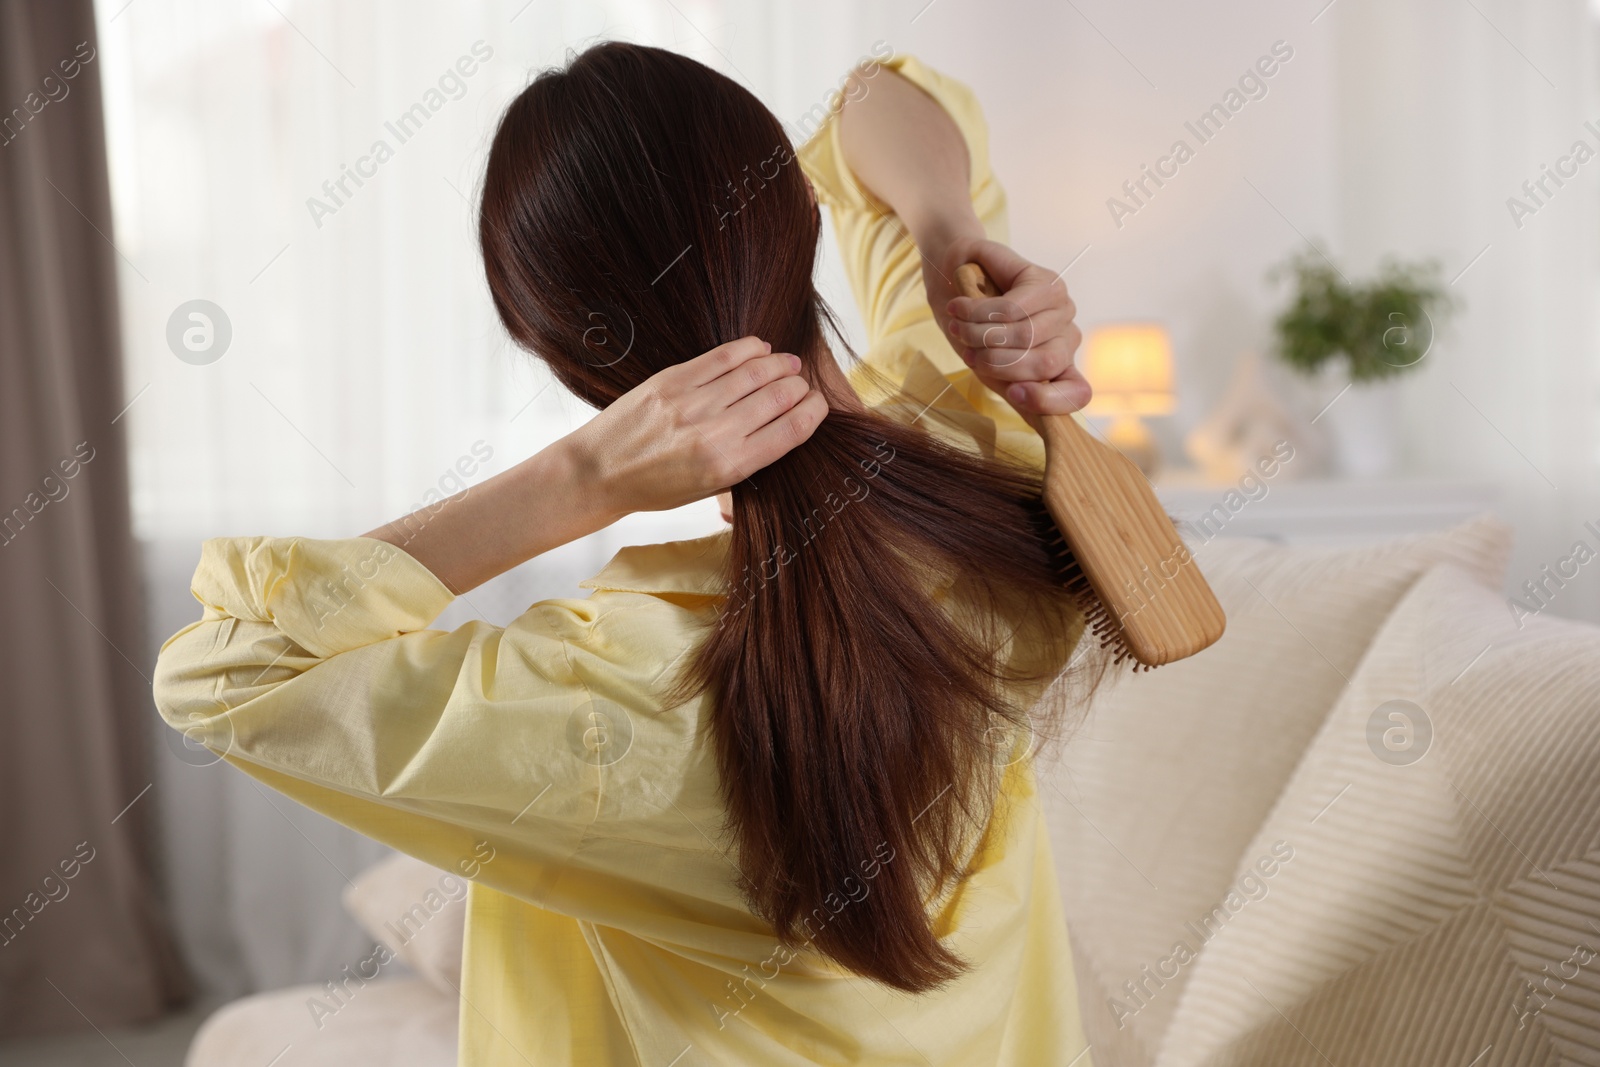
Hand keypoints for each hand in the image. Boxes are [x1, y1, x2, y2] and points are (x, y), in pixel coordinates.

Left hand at [569, 335, 828, 515]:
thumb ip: (746, 461)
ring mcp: (692, 403)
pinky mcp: (671, 381)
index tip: (819, 405)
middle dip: (798, 388)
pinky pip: (722, 357)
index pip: (790, 432)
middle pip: (777, 398)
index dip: (813, 413)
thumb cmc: (655, 487)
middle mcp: (714, 434)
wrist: (598, 473)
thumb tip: (784, 429)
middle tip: (802, 385)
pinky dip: (749, 349)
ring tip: (789, 364)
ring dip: (780, 364)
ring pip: (755, 372)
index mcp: (728, 467)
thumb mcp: (707, 490)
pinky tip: (761, 349)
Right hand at [931, 237, 1091, 419]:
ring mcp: (1061, 308)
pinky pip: (1012, 309)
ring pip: (1026, 336)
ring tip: (957, 328)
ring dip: (978, 334)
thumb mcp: (988, 368)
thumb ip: (1007, 384)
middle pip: (1045, 364)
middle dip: (994, 362)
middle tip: (966, 351)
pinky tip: (960, 308)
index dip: (1048, 401)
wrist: (954, 281)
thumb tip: (1021, 396)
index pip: (1077, 393)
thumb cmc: (973, 331)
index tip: (1013, 394)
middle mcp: (1067, 338)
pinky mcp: (1045, 281)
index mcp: (1058, 367)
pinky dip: (978, 313)